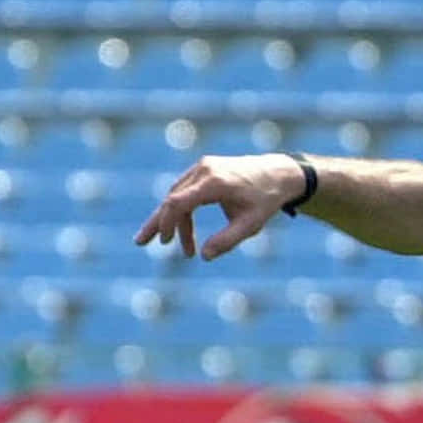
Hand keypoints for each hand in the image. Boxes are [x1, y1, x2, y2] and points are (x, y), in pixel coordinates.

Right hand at [134, 153, 303, 261]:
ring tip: (167, 243)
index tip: (164, 242)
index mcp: (214, 182)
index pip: (178, 202)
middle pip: (171, 198)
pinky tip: (182, 229)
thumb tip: (204, 256)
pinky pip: (185, 190)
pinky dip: (182, 209)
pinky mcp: (204, 168)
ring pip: (177, 195)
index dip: (166, 223)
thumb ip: (227, 240)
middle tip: (143, 243)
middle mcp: (204, 170)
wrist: (278, 174)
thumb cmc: (265, 200)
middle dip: (159, 222)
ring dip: (173, 220)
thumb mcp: (250, 225)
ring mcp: (202, 166)